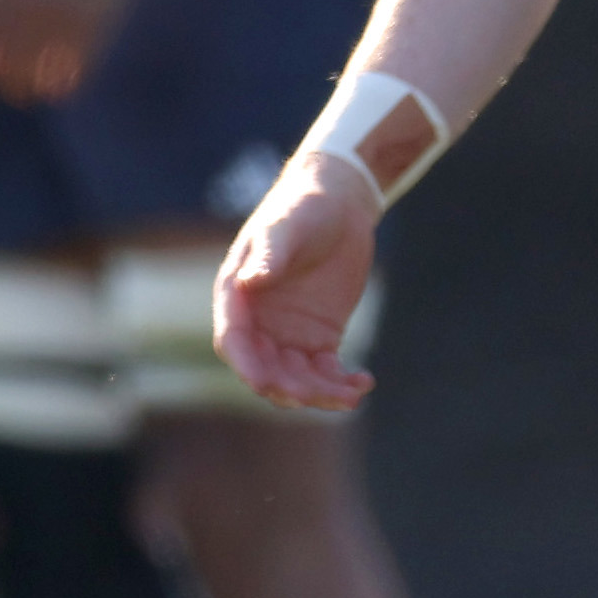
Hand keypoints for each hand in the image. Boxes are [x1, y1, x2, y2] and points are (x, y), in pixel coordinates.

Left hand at [0, 0, 147, 105]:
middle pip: (0, 60)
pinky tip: (63, 83)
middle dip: (1, 78)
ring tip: (32, 92)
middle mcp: (20, 0)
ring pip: (33, 70)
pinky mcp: (91, 21)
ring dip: (29, 86)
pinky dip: (63, 82)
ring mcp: (56, 11)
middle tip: (9, 89)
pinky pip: (72, 68)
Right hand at [214, 154, 379, 409]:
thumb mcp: (286, 226)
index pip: (233, 340)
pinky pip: (323, 373)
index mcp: (238, 294)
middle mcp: (259, 321)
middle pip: (265, 369)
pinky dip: (340, 384)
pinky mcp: (318, 339)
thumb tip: (247, 283)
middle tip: (326, 392)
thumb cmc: (304, 207)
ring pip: (295, 380)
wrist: (340, 203)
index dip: (246, 366)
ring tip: (353, 391)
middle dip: (291, 388)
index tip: (266, 385)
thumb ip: (268, 255)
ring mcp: (288, 333)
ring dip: (320, 393)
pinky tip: (364, 380)